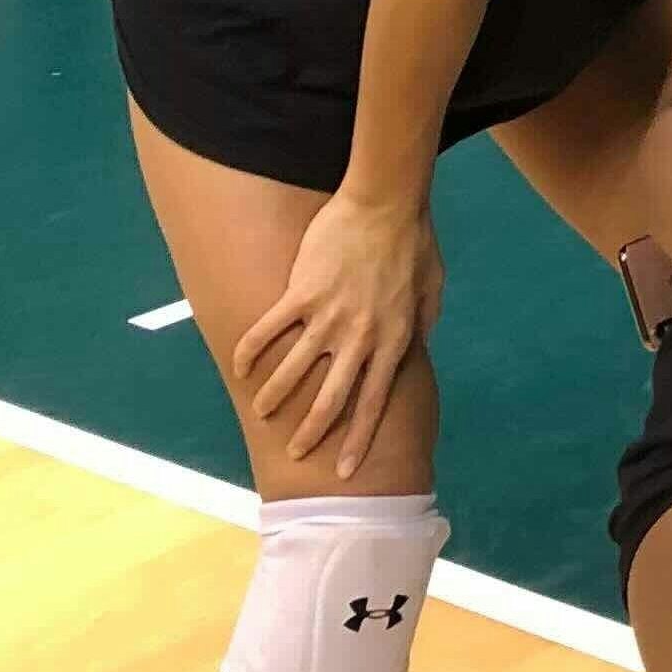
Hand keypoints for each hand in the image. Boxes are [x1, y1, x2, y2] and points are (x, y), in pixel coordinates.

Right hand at [231, 190, 441, 477]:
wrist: (387, 202)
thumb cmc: (414, 243)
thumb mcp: (432, 291)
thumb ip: (421, 326)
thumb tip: (414, 351)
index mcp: (395, 340)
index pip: (375, 402)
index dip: (358, 439)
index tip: (344, 469)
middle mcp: (361, 337)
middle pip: (332, 399)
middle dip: (312, 432)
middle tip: (295, 453)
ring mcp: (330, 316)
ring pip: (294, 371)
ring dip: (274, 396)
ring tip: (262, 412)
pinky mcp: (303, 293)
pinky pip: (270, 331)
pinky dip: (251, 351)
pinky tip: (239, 367)